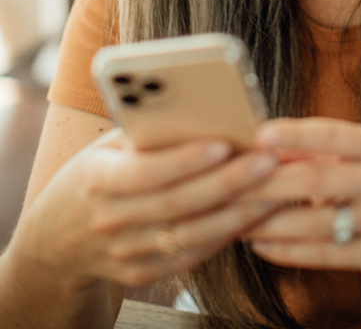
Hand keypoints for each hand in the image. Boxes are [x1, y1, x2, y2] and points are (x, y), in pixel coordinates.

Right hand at [13, 129, 279, 290]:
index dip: (185, 160)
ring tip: (275, 187)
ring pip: (192, 235)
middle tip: (269, 160)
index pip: (146, 172)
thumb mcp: (110, 145)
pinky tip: (256, 213)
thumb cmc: (98, 172)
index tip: (224, 143)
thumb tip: (207, 112)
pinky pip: (192, 255)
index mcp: (97, 179)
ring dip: (239, 212)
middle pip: (178, 204)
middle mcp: (110, 220)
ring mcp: (126, 253)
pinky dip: (227, 234)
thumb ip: (150, 133)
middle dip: (228, 181)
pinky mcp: (143, 273)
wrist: (59, 238)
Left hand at [245, 118, 360, 286]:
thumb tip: (259, 145)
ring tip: (235, 220)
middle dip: (269, 183)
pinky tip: (260, 245)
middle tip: (230, 185)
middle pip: (318, 178)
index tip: (259, 134)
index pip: (333, 134)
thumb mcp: (352, 162)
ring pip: (318, 221)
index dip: (296, 133)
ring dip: (271, 222)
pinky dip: (288, 250)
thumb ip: (312, 153)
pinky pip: (326, 254)